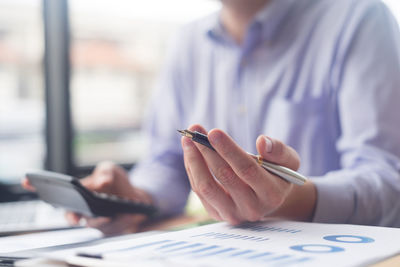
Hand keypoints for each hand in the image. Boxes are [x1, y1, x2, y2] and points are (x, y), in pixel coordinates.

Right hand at [22, 162, 152, 235]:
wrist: (136, 197)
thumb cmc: (117, 183)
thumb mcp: (111, 170)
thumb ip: (105, 172)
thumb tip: (101, 182)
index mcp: (75, 194)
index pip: (54, 193)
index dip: (37, 186)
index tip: (27, 180)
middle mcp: (80, 210)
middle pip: (70, 215)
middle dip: (72, 216)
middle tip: (76, 216)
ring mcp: (94, 221)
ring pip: (93, 225)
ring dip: (101, 221)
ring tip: (109, 216)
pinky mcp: (110, 229)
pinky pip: (114, 228)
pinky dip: (122, 221)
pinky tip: (131, 215)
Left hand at [181, 124, 315, 224]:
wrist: (268, 197)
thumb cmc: (277, 172)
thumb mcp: (287, 160)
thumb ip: (279, 150)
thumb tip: (262, 142)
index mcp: (272, 194)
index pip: (247, 170)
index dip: (229, 150)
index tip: (213, 132)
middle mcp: (252, 209)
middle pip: (224, 177)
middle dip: (207, 151)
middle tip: (195, 131)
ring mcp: (233, 214)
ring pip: (206, 188)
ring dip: (194, 161)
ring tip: (187, 139)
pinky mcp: (217, 214)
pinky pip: (200, 192)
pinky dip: (192, 170)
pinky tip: (190, 152)